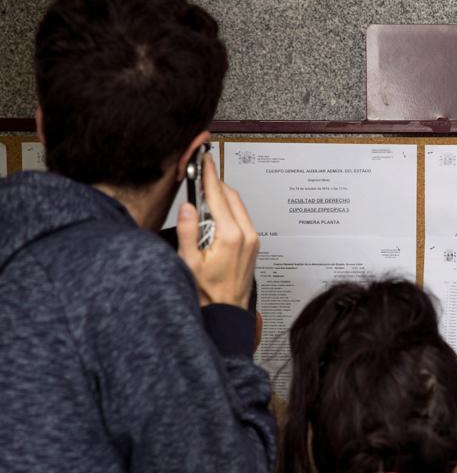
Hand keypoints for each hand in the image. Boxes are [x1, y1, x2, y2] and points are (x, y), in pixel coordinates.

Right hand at [177, 153, 257, 308]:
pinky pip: (242, 218)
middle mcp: (246, 235)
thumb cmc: (208, 292)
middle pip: (231, 197)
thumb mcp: (189, 262)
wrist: (226, 311)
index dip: (210, 175)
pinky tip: (215, 214)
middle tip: (201, 172)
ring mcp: (253, 240)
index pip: (219, 196)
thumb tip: (187, 208)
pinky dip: (229, 210)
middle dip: (216, 183)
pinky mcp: (253, 245)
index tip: (204, 161)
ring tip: (204, 193)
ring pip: (238, 206)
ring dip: (222, 197)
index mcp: (231, 236)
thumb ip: (187, 231)